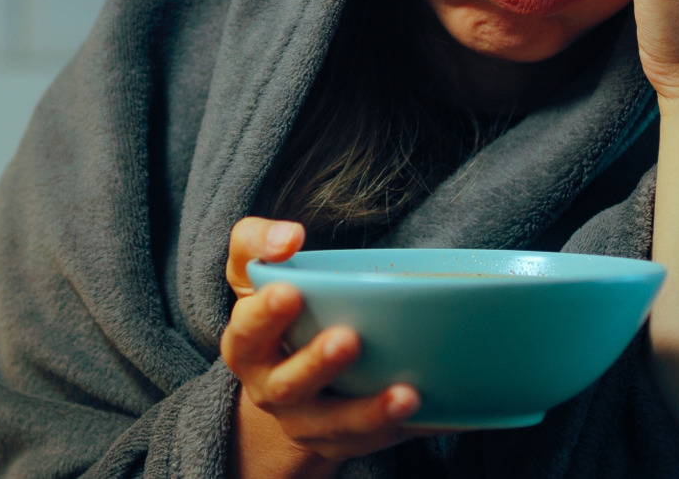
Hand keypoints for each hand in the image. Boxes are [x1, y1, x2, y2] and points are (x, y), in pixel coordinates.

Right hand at [221, 217, 438, 473]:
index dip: (264, 316)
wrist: (291, 382)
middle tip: (348, 339)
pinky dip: (403, 429)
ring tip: (406, 395)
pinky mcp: (343, 442)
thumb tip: (289, 235)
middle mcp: (272, 390)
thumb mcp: (256, 275)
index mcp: (248, 346)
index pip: (247, 332)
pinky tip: (431, 412)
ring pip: (335, 424)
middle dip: (316, 364)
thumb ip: (258, 243)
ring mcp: (307, 422)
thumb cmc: (282, 313)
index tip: (289, 293)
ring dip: (368, 412)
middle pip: (288, 385)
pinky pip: (373, 441)